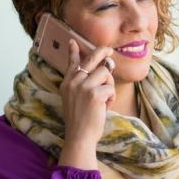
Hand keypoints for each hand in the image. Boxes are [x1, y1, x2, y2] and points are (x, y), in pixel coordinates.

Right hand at [57, 40, 114, 168]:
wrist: (79, 137)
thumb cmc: (81, 121)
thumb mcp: (75, 100)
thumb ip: (84, 85)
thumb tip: (103, 68)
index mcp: (67, 83)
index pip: (72, 63)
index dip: (73, 51)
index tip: (73, 41)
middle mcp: (73, 81)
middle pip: (92, 59)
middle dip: (102, 52)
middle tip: (110, 51)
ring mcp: (83, 86)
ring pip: (105, 72)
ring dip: (110, 85)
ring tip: (105, 99)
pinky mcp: (94, 94)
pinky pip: (110, 88)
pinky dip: (111, 98)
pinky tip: (105, 107)